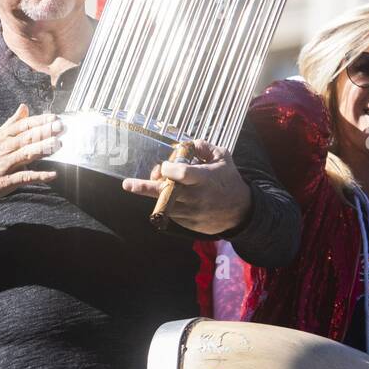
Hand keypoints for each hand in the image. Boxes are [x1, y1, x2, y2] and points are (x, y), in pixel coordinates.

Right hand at [0, 104, 60, 202]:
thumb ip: (11, 123)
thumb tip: (24, 106)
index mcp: (2, 137)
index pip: (22, 126)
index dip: (39, 121)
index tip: (54, 117)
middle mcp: (3, 149)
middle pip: (26, 138)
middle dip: (44, 132)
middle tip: (61, 127)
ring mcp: (4, 165)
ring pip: (25, 155)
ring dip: (42, 149)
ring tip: (58, 144)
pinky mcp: (5, 181)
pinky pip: (23, 177)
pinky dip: (38, 176)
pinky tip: (52, 175)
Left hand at [121, 140, 251, 233]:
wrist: (240, 212)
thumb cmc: (228, 180)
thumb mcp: (222, 157)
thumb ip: (203, 147)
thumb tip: (183, 145)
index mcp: (206, 178)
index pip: (183, 174)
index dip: (170, 169)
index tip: (164, 166)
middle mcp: (197, 197)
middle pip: (166, 192)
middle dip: (145, 187)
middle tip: (128, 184)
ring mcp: (191, 212)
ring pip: (164, 204)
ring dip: (153, 193)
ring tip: (140, 184)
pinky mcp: (188, 223)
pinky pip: (170, 212)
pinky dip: (166, 202)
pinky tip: (171, 194)